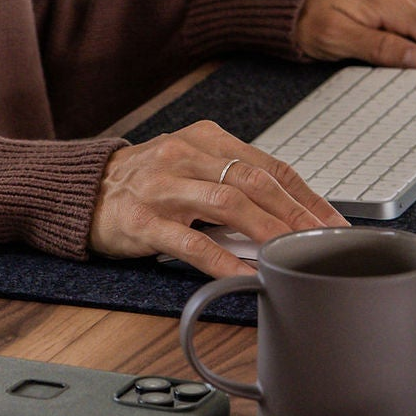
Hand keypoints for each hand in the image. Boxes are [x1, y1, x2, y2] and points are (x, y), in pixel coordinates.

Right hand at [88, 119, 343, 282]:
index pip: (269, 166)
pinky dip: (222, 259)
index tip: (332, 222)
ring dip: (266, 231)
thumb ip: (234, 182)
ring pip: (227, 204)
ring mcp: (162, 188)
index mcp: (206, 140)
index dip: (306, 196)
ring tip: (292, 254)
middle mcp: (186, 157)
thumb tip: (290, 214)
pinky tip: (244, 275)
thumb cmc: (146, 183)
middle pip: (254, 181)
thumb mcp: (192, 167)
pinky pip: (189, 242)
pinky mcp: (141, 221)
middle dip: (295, 214)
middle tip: (322, 242)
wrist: (83, 190)